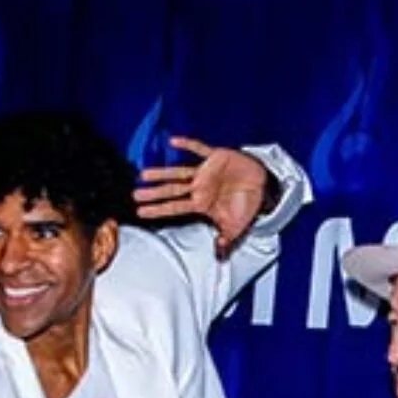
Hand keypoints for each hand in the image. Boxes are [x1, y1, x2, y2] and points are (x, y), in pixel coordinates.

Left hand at [133, 136, 274, 256]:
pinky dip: (188, 145)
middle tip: (135, 195)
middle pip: (172, 190)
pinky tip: (173, 141)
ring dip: (163, 173)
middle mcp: (199, 187)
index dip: (158, 209)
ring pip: (180, 172)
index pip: (175, 207)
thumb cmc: (246, 204)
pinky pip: (200, 148)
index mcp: (201, 202)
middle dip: (154, 193)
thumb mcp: (235, 227)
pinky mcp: (216, 157)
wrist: (262, 184)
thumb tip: (219, 255)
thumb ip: (225, 240)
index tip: (140, 212)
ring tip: (144, 174)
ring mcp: (206, 172)